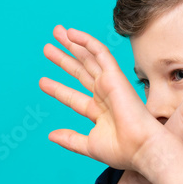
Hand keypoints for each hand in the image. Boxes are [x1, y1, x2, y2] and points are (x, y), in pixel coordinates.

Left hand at [39, 25, 165, 171]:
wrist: (140, 147)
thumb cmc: (121, 150)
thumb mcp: (89, 145)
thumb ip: (70, 139)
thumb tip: (51, 135)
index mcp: (99, 112)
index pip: (74, 97)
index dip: (57, 89)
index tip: (42, 82)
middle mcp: (104, 96)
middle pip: (80, 72)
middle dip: (64, 59)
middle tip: (48, 47)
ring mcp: (109, 84)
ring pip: (88, 59)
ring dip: (72, 46)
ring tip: (56, 32)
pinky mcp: (115, 76)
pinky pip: (100, 52)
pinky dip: (86, 41)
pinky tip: (72, 33)